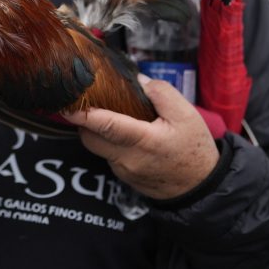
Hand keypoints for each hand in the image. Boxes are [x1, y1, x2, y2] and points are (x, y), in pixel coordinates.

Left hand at [63, 75, 219, 200]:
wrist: (201, 188)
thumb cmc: (194, 150)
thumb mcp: (187, 115)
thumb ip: (162, 94)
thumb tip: (138, 80)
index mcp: (144, 141)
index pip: (106, 126)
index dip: (84, 115)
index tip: (66, 105)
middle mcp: (128, 159)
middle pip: (91, 138)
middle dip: (85, 120)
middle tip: (92, 103)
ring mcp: (123, 171)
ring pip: (98, 147)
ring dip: (98, 131)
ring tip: (115, 116)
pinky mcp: (123, 177)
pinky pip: (108, 156)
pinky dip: (110, 143)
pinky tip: (126, 134)